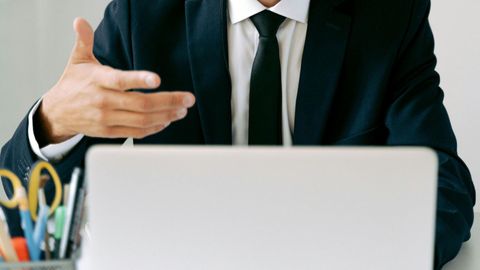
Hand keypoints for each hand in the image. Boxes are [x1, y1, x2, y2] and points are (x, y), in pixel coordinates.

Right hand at [36, 18, 194, 145]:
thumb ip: (84, 41)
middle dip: (168, 101)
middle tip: (187, 99)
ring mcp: (107, 118)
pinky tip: (166, 121)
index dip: (139, 80)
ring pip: (142, 120)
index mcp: (98, 80)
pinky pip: (136, 132)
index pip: (120, 80)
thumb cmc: (73, 84)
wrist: (58, 112)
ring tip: (182, 110)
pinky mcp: (109, 132)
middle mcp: (103, 101)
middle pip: (141, 104)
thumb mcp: (77, 60)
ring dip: (166, 116)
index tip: (156, 79)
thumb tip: (80, 21)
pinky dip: (154, 128)